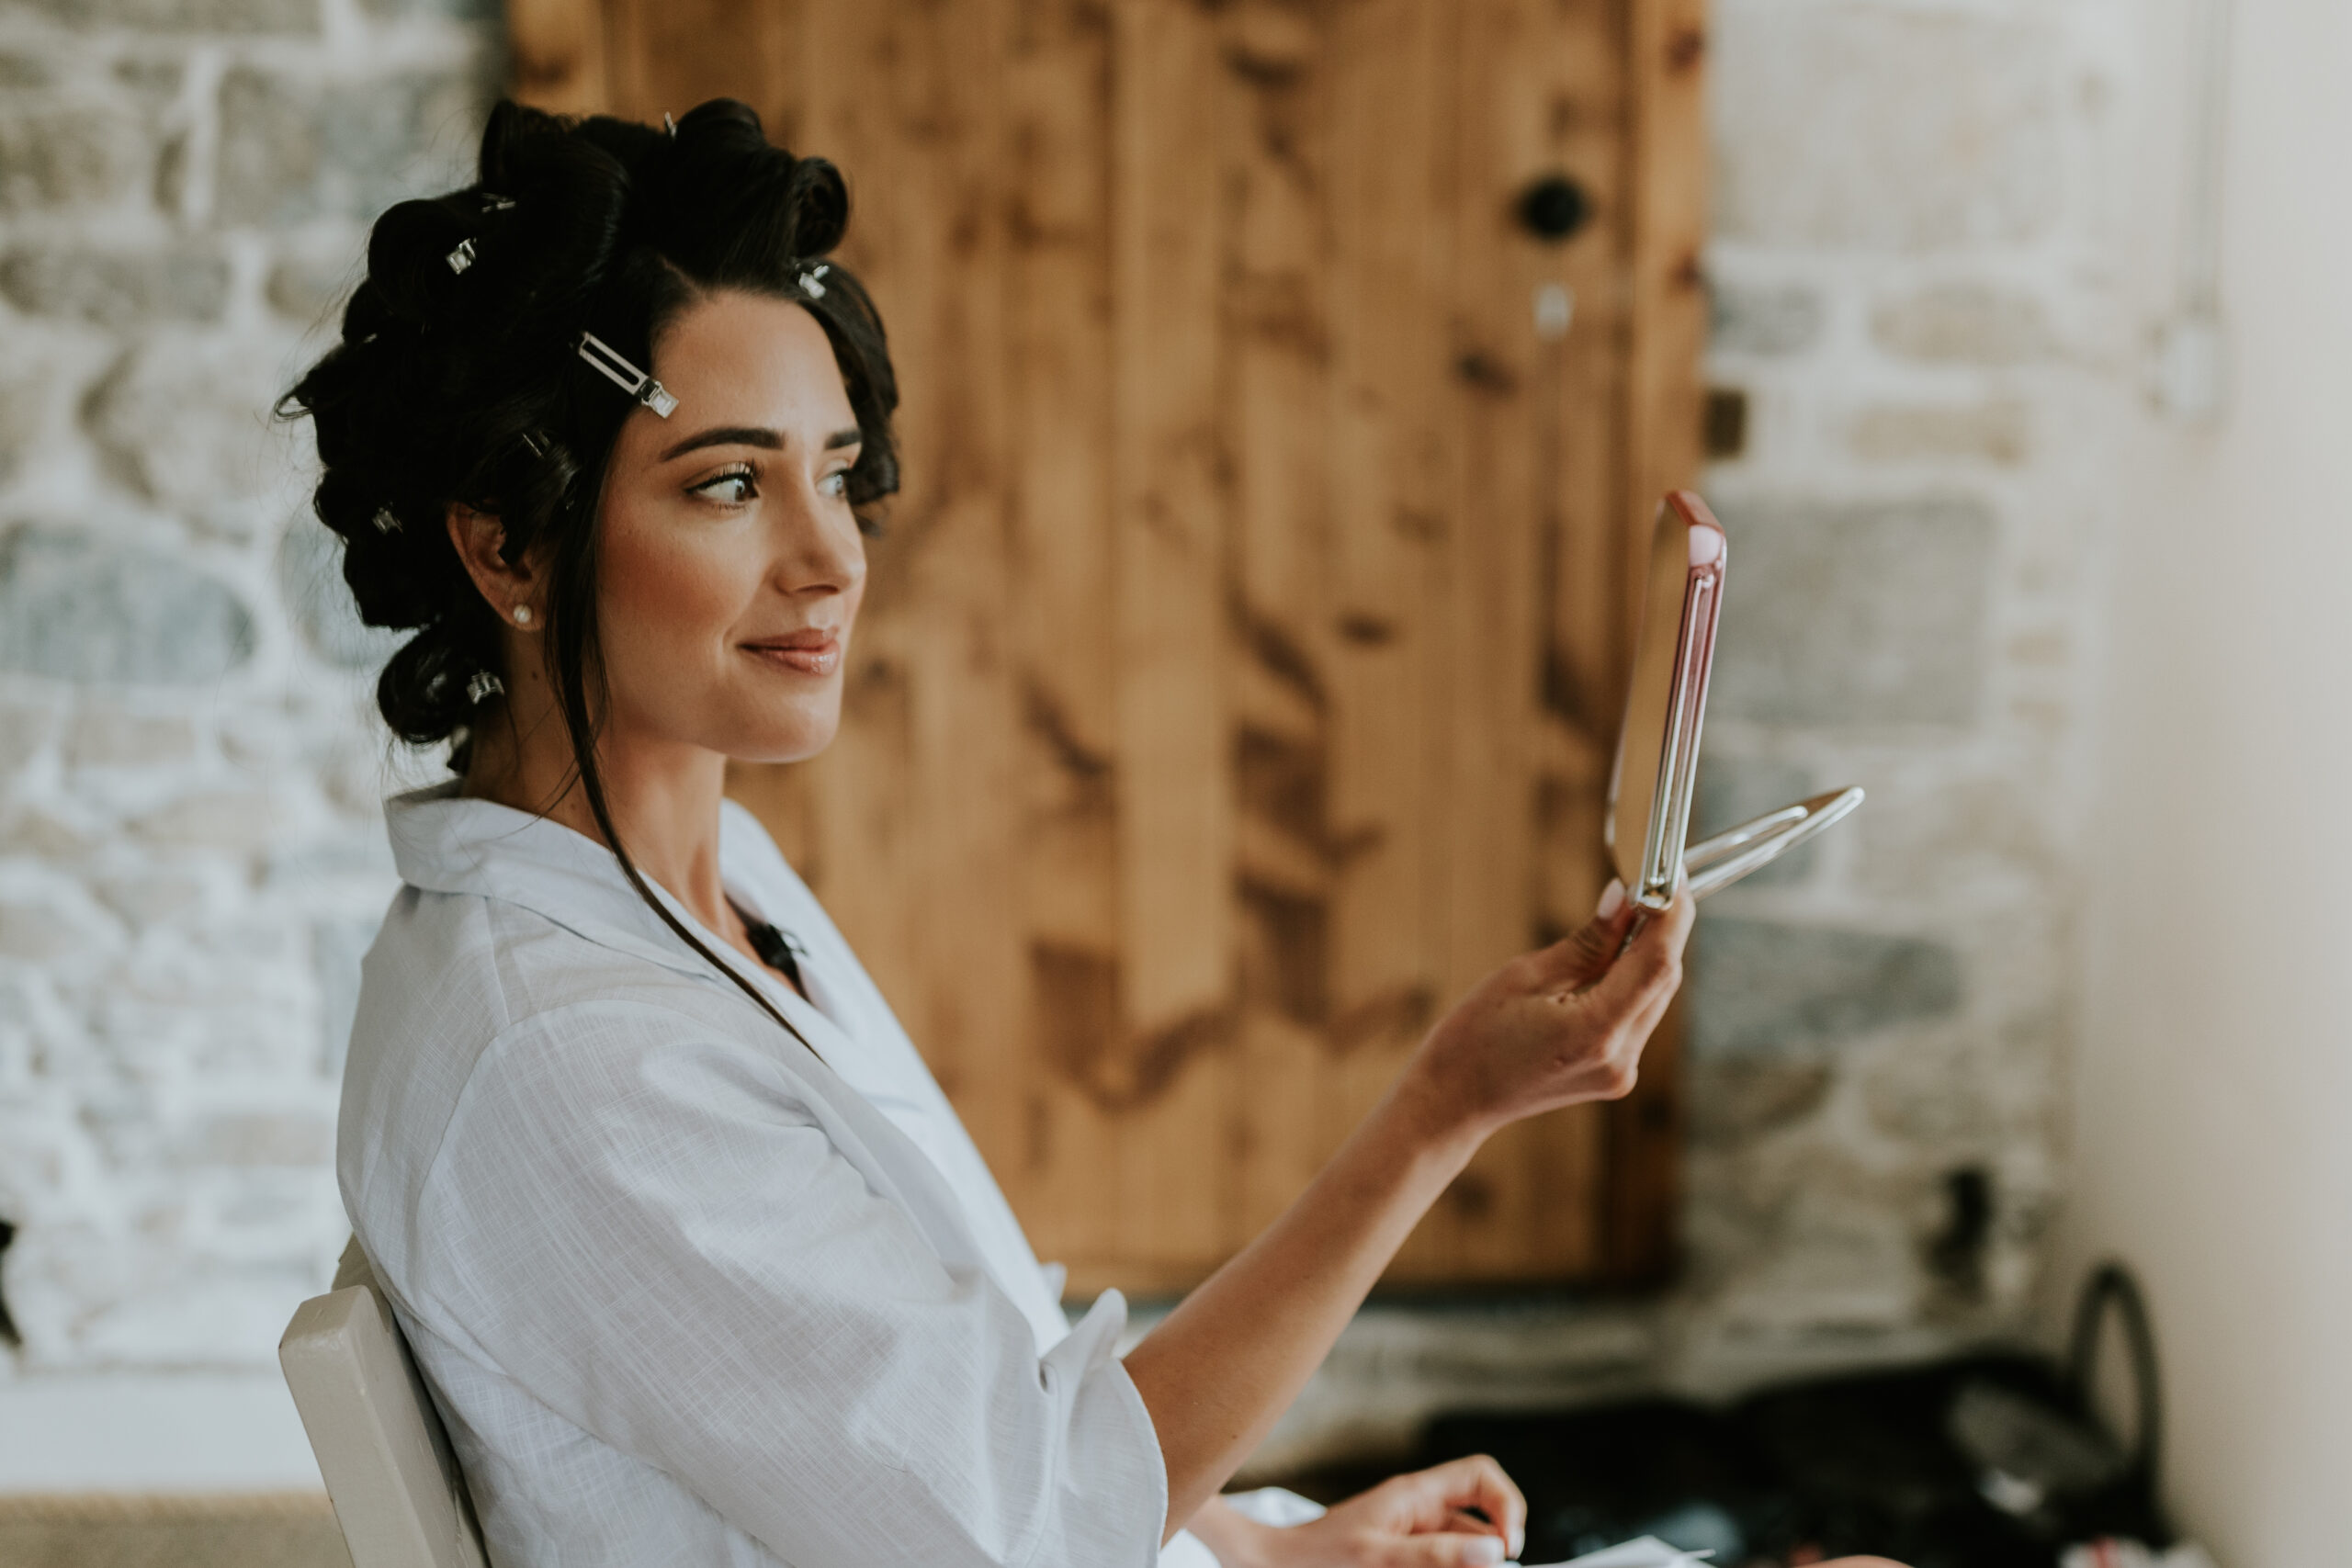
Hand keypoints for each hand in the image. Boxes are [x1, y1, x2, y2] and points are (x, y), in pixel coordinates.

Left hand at [1210, 1457, 1526, 1566]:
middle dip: (1491, 1550)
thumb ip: (1436, 1554)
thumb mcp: (1378, 1557)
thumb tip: (1496, 1550)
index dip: (1506, 1505)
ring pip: (1462, 1548)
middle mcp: (1418, 1511)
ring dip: (1468, 1564)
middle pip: (1479, 1520)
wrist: (1271, 1566)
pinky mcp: (1400, 1557)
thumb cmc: (1316, 1558)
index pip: (1481, 1477)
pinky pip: (1439, 1562)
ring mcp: (1410, 1535)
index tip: (1507, 1548)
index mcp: (1415, 1495)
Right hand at [1402, 881, 1691, 1139]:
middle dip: (1662, 930)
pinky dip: (1632, 983)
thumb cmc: (1474, 1039)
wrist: (1453, 1101)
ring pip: (1656, 997)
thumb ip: (1586, 942)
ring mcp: (1621, 1072)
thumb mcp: (1524, 976)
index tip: (1670, 878)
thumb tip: (1624, 899)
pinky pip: (1639, 1017)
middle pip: (1664, 979)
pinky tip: (1610, 960)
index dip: (1672, 915)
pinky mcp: (1616, 1075)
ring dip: (1647, 955)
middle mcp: (1619, 1057)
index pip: (1658, 963)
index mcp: (1595, 1032)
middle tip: (1644, 887)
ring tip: (1623, 918)